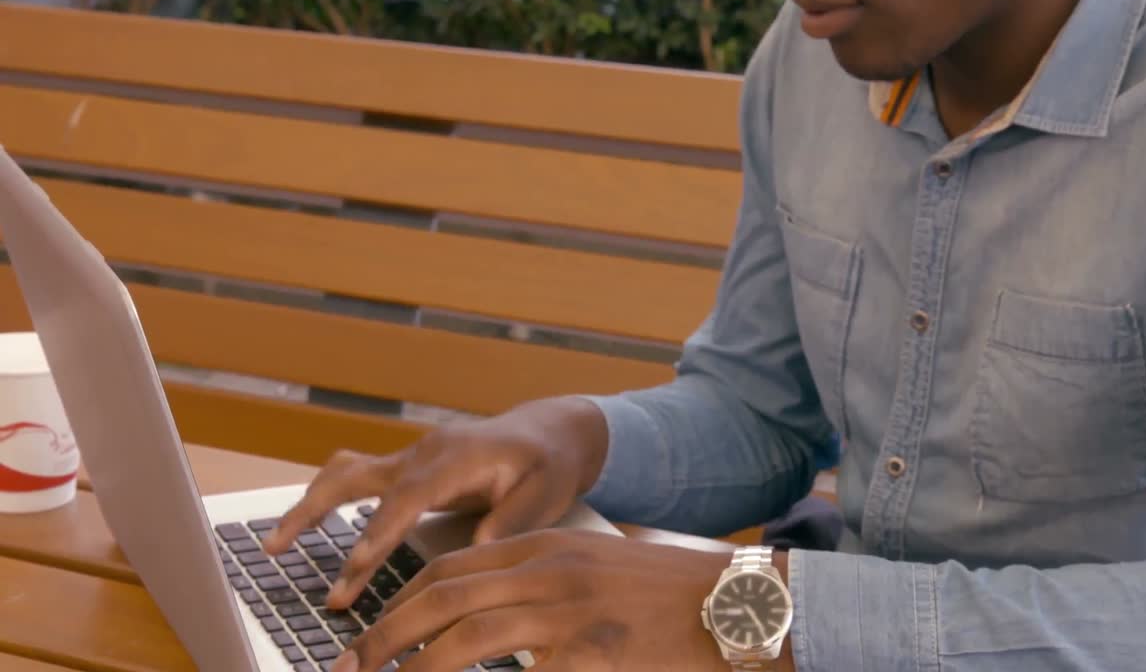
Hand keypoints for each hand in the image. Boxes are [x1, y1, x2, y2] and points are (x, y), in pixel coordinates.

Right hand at [261, 396, 609, 608]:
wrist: (552, 431)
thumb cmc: (549, 463)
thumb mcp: (543, 494)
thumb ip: (508, 523)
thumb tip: (472, 554)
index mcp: (455, 457)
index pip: (406, 499)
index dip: (378, 534)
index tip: (354, 569)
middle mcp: (424, 453)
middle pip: (354, 476)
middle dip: (313, 512)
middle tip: (277, 549)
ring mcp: (411, 458)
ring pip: (345, 473)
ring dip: (308, 505)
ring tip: (274, 544)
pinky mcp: (407, 468)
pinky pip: (358, 480)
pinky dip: (328, 501)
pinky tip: (309, 527)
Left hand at [330, 529, 742, 671]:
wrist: (735, 607)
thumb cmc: (668, 595)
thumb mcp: (595, 572)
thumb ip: (540, 586)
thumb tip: (486, 617)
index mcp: (547, 546)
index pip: (451, 566)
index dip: (400, 599)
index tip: (370, 632)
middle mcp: (548, 572)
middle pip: (442, 596)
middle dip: (384, 634)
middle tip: (348, 667)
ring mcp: (567, 615)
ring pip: (464, 637)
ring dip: (410, 666)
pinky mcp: (588, 655)